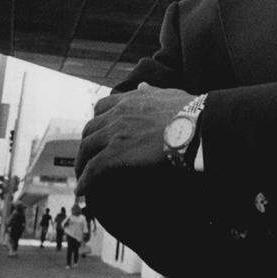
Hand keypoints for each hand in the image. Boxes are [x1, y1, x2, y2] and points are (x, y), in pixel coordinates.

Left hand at [75, 83, 193, 195]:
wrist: (194, 126)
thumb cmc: (189, 112)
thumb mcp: (168, 95)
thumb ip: (151, 92)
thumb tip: (142, 86)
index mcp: (130, 100)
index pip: (102, 107)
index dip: (97, 121)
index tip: (98, 132)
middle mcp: (118, 113)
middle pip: (90, 129)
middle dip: (86, 143)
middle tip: (88, 156)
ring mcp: (115, 133)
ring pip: (87, 148)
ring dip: (82, 163)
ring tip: (82, 176)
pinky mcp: (115, 153)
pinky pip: (93, 168)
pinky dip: (85, 180)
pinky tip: (82, 190)